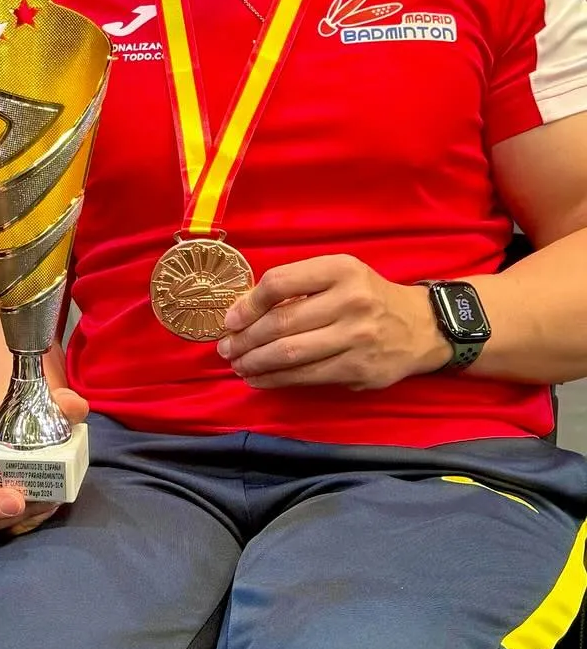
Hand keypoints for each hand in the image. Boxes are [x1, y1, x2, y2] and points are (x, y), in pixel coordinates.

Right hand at [0, 387, 89, 535]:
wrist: (26, 446)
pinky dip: (28, 522)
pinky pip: (6, 532)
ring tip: (42, 502)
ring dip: (11, 518)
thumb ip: (56, 405)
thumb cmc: (19, 425)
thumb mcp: (35, 409)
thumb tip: (74, 407)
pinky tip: (48, 505)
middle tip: (15, 501)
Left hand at [218, 255, 449, 389]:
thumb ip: (297, 287)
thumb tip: (243, 311)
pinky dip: (275, 379)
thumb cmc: (368, 298)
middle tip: (226, 348)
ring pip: (289, 354)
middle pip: (280, 323)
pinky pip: (306, 377)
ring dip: (254, 362)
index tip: (230, 320)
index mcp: (340, 269)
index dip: (247, 304)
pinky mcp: (359, 369)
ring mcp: (357, 337)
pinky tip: (259, 378)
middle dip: (244, 339)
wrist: (422, 327)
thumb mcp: (339, 276)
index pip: (279, 283)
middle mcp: (350, 301)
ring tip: (238, 365)